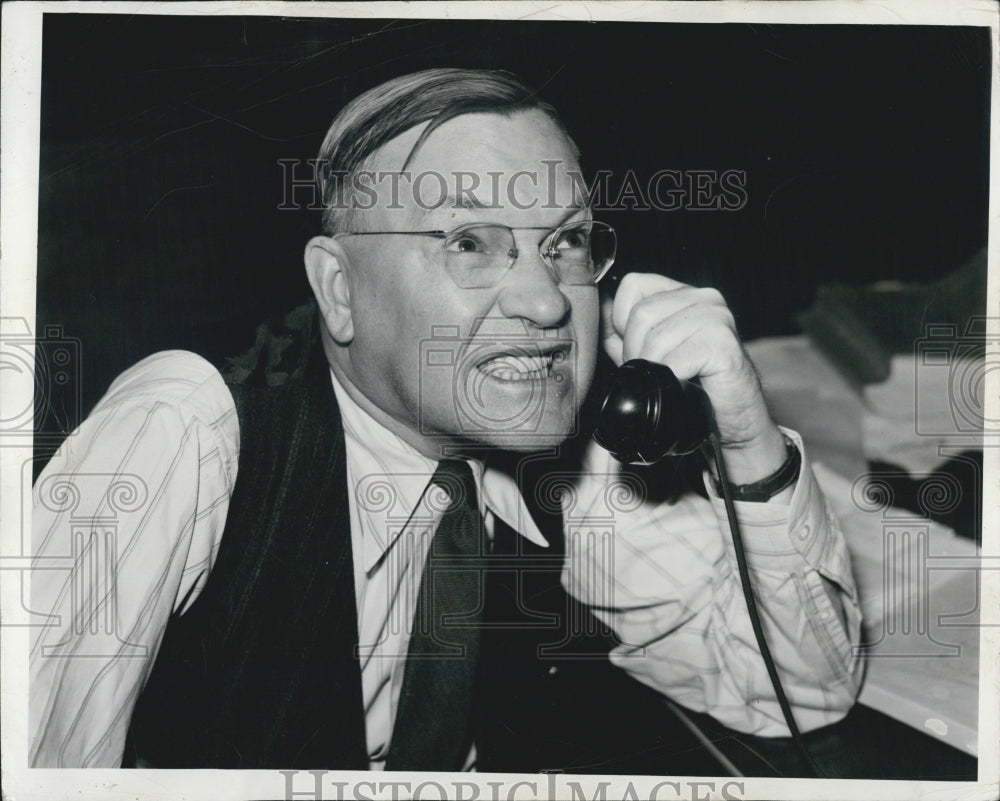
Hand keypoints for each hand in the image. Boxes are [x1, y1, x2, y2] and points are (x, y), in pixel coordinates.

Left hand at [601, 273, 788, 484]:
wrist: (733, 418)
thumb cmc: (695, 386)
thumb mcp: (651, 354)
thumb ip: (623, 333)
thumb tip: (600, 312)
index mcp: (684, 294)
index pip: (633, 284)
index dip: (621, 320)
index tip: (634, 348)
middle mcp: (704, 298)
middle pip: (642, 314)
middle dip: (634, 351)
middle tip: (650, 374)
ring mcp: (717, 318)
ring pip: (656, 338)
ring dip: (652, 369)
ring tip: (665, 382)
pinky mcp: (724, 344)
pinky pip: (675, 360)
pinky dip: (669, 380)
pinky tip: (679, 387)